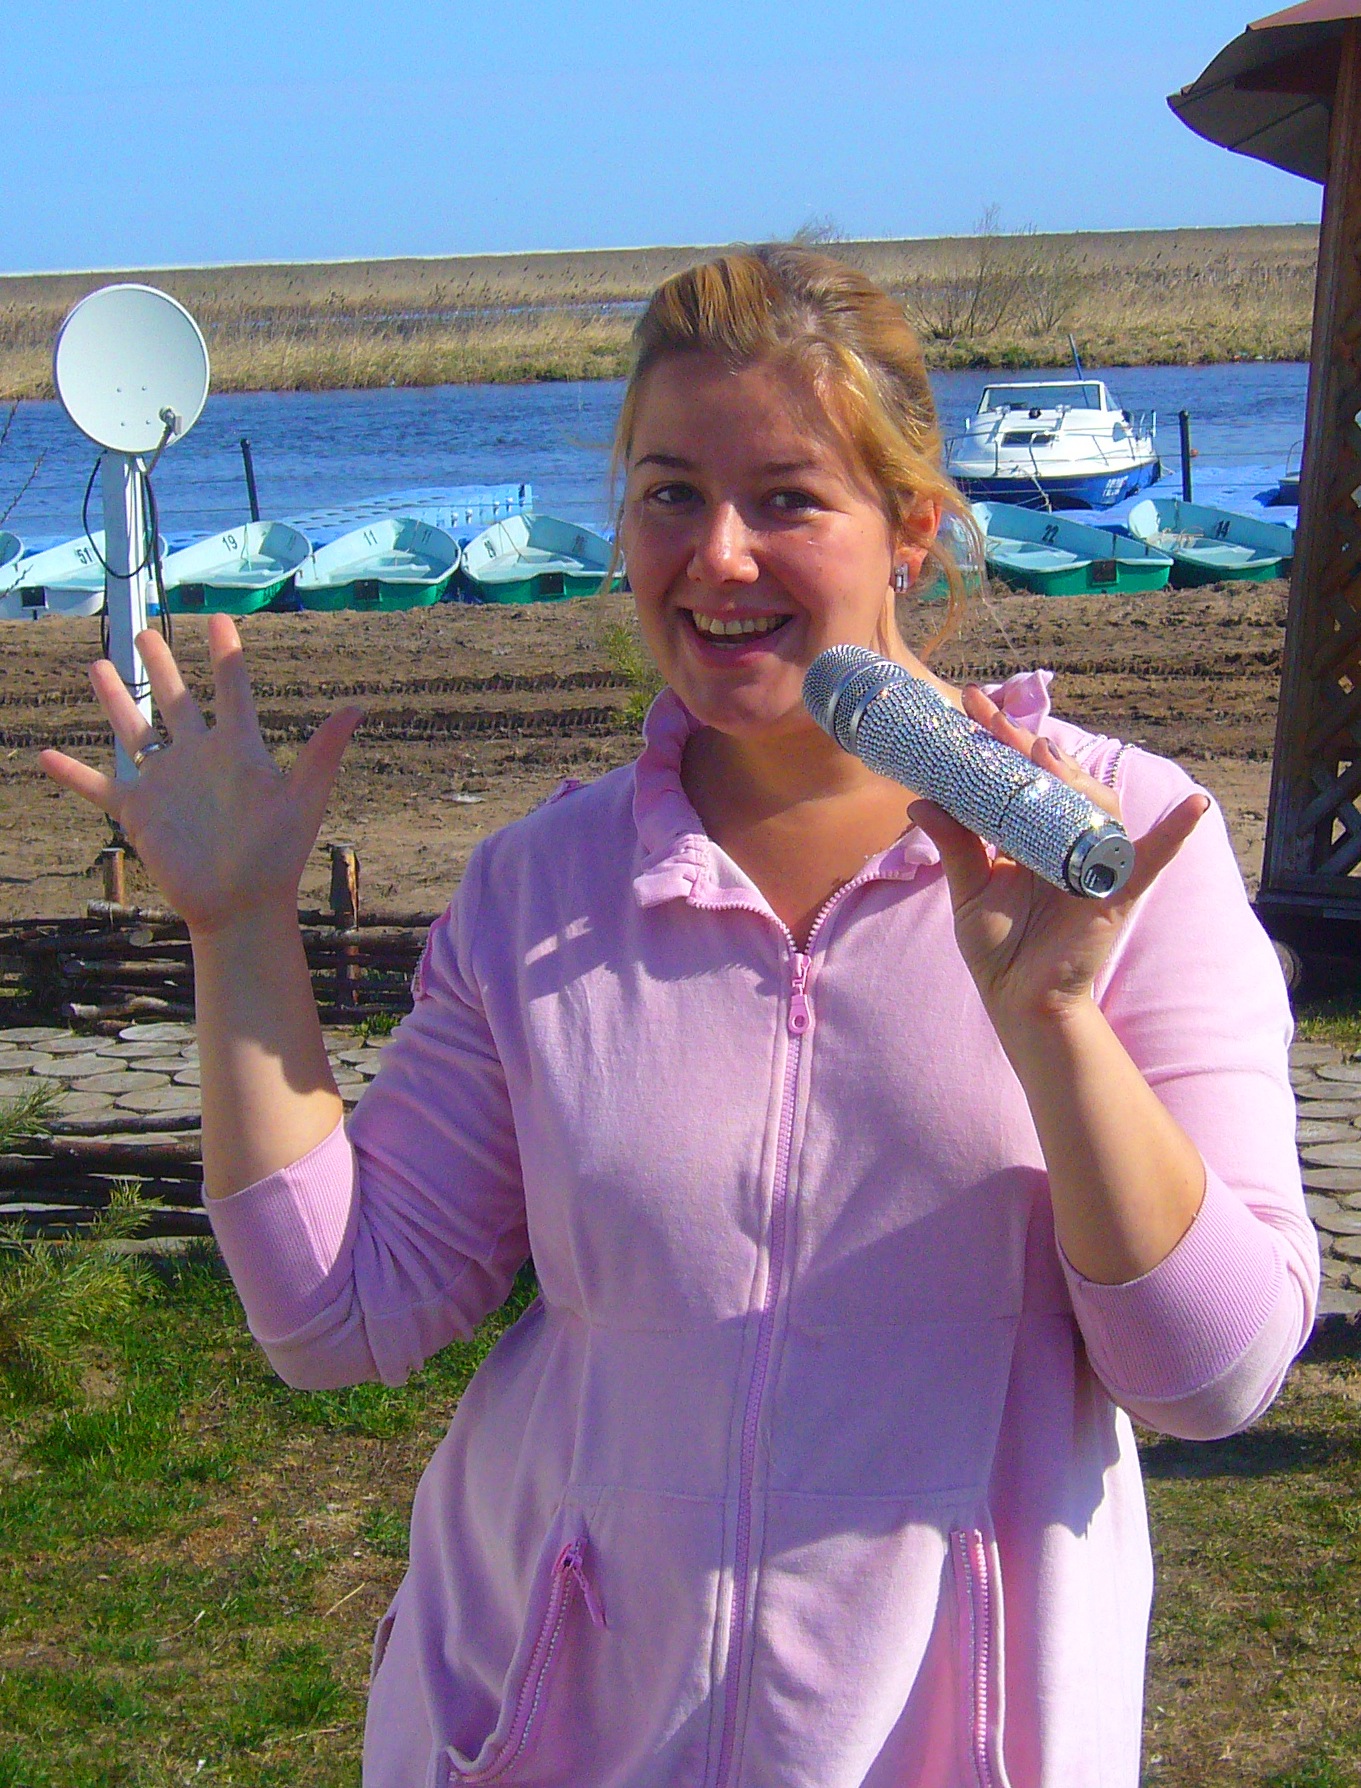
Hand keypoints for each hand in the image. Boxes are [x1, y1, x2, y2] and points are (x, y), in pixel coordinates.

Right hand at [37, 615, 361, 936]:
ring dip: (114, 698)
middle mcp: (199, 758)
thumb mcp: (302, 800)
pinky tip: (44, 756)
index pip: (232, 690)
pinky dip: (72, 774)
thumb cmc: (277, 857)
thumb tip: (357, 709)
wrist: (241, 906)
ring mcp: (166, 784)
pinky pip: (100, 787)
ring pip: (134, 730)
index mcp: (238, 750)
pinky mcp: (140, 813)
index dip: (225, 654)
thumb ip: (322, 753)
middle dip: (160, 666)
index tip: (219, 620)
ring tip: (98, 664)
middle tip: (145, 631)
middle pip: (176, 700)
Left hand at [906, 686, 1208, 1040]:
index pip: (1017, 777)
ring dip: (1076, 777)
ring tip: (1047, 754)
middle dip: (1026, 745)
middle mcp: (1064, 840)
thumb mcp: (969, 890)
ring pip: (1094, 806)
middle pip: (1056, 781)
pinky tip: (1194, 807)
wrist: (1019, 1001)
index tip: (972, 705)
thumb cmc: (999, 948)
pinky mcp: (1114, 893)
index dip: (999, 741)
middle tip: (995, 716)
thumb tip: (920, 801)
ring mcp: (1093, 862)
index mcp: (1030, 836)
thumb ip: (953, 845)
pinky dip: (1173, 834)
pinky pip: (1151, 859)